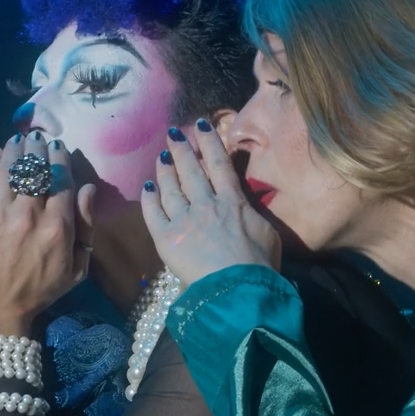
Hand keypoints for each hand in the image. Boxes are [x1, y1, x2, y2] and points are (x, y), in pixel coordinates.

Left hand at [0, 135, 94, 337]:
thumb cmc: (36, 295)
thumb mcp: (75, 270)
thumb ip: (86, 228)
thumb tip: (87, 189)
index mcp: (58, 228)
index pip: (61, 178)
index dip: (60, 158)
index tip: (58, 147)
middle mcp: (28, 215)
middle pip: (35, 168)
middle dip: (38, 148)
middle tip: (37, 138)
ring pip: (9, 168)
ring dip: (15, 149)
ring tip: (18, 140)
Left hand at [141, 121, 278, 284]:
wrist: (238, 290)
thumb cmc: (259, 265)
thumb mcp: (267, 232)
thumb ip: (252, 214)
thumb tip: (245, 205)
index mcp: (233, 202)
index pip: (219, 164)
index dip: (209, 142)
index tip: (201, 125)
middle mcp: (206, 204)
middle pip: (191, 170)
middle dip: (182, 149)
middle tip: (173, 134)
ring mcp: (184, 220)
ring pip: (171, 188)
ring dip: (165, 170)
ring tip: (161, 157)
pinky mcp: (167, 239)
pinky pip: (154, 213)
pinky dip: (150, 198)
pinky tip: (147, 187)